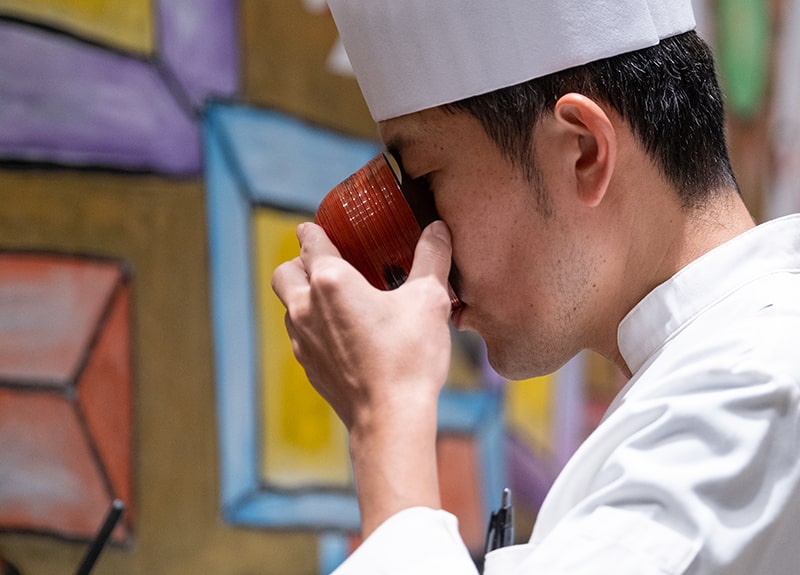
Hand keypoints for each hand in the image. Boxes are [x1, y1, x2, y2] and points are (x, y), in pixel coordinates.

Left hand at [272, 220, 454, 533]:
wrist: (391, 419)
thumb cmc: (409, 356)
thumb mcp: (429, 298)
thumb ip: (432, 257)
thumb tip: (438, 228)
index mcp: (330, 281)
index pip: (310, 241)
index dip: (315, 231)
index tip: (319, 229)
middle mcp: (306, 307)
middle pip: (285, 272)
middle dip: (300, 263)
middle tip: (328, 264)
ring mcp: (302, 340)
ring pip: (290, 306)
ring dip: (306, 297)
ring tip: (339, 301)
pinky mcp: (308, 367)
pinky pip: (301, 337)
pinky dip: (315, 328)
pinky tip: (345, 336)